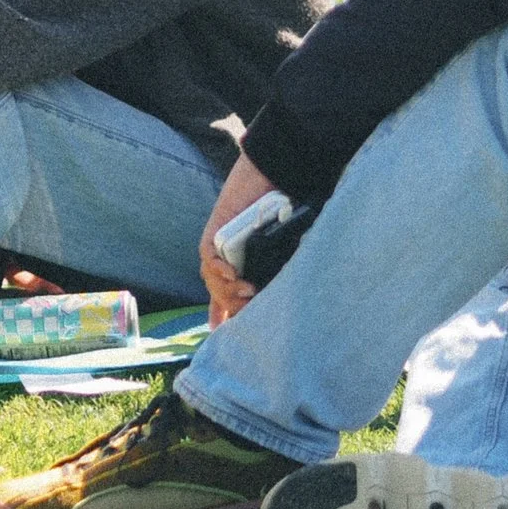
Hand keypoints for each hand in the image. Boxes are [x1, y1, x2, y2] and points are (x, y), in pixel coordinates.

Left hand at [198, 153, 277, 325]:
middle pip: (219, 292)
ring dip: (227, 290)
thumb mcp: (284, 245)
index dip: (222, 315)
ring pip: (212, 279)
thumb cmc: (284, 208)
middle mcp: (226, 258)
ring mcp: (219, 246)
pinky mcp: (215, 231)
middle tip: (249, 312)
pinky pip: (208, 256)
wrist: (275, 173)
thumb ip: (282, 266)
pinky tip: (232, 275)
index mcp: (240, 264)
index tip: (222, 335)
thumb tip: (299, 289)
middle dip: (231, 307)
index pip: (225, 295)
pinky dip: (218, 268)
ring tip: (247, 292)